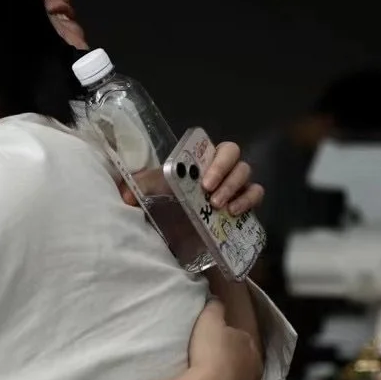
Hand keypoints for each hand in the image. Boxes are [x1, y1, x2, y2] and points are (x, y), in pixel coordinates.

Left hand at [116, 139, 261, 215]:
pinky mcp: (245, 203)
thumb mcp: (151, 193)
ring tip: (218, 207)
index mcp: (202, 161)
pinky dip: (248, 201)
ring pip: (246, 174)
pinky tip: (233, 212)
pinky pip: (256, 193)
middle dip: (224, 173)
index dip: (216, 160)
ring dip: (234, 188)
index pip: (217, 147)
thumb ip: (139, 188)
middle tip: (209, 194)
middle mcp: (222, 169)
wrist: (178, 232)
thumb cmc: (168, 204)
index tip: (203, 181)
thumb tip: (124, 195)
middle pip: (235, 157)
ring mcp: (236, 185)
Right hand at [185, 299, 260, 379]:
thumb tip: (217, 300)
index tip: (213, 341)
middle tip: (213, 361)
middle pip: (245, 360)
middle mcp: (256, 366)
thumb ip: (215, 308)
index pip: (240, 337)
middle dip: (233, 359)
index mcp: (249, 343)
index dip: (226, 338)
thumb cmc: (209, 354)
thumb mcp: (208, 321)